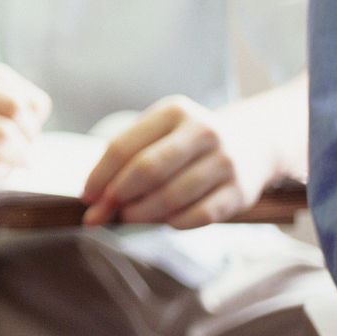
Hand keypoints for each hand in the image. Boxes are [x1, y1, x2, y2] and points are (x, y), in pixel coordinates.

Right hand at [0, 66, 50, 178]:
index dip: (34, 120)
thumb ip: (3, 98)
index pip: (19, 98)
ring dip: (17, 157)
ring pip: (2, 139)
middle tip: (25, 150)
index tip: (28, 130)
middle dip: (29, 139)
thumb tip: (36, 117)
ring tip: (12, 162)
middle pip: (14, 115)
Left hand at [82, 95, 268, 228]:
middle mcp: (203, 132)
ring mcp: (225, 161)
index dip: (100, 176)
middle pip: (148, 170)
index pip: (124, 147)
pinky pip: (200, 215)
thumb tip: (93, 207)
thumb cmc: (185, 144)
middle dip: (119, 196)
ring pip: (173, 195)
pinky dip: (176, 223)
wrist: (250, 144)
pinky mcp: (240, 190)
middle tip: (105, 213)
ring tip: (131, 217)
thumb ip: (125, 164)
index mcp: (174, 112)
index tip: (87, 197)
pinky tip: (166, 222)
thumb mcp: (157, 137)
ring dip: (143, 213)